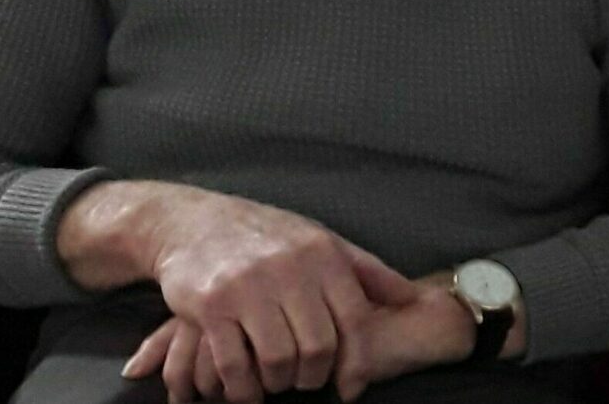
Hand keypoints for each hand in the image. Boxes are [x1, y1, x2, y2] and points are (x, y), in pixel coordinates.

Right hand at [137, 185, 416, 401]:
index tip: (348, 387)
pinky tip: (243, 387)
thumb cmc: (266, 236)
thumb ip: (366, 271)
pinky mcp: (211, 305)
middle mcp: (288, 266)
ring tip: (273, 380)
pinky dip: (242, 389)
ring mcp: (248, 285)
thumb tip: (414, 298)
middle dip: (312, 377)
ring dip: (277, 383)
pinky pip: (235, 366)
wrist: (194, 220)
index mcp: (321, 252)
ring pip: (278, 361)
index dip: (356, 362)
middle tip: (302, 380)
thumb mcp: (320, 240)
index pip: (354, 319)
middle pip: (317, 348)